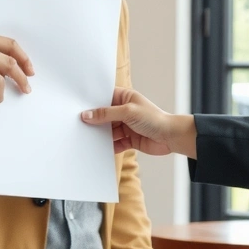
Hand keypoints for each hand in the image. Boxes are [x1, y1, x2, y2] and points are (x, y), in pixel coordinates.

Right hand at [81, 88, 196, 157]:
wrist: (171, 137)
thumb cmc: (154, 118)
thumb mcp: (127, 112)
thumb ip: (106, 114)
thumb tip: (87, 115)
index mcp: (125, 98)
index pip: (104, 98)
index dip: (92, 102)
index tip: (77, 107)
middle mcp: (124, 111)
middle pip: (103, 116)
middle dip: (93, 121)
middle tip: (77, 125)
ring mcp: (126, 126)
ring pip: (107, 130)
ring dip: (99, 135)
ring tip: (85, 139)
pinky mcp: (128, 139)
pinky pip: (113, 143)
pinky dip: (107, 147)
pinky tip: (97, 150)